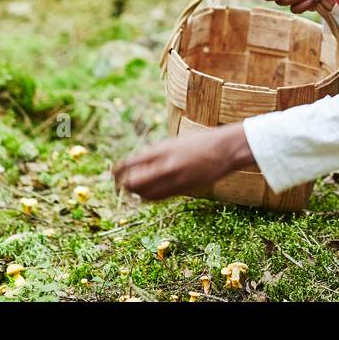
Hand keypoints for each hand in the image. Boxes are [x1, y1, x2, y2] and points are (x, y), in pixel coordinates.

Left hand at [112, 122, 253, 201]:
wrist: (225, 150)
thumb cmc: (199, 142)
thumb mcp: (174, 142)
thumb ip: (156, 153)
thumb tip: (137, 163)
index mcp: (162, 150)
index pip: (131, 163)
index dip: (118, 170)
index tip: (113, 173)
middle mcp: (166, 166)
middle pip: (134, 182)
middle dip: (124, 185)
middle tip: (120, 184)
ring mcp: (175, 179)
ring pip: (146, 193)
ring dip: (137, 193)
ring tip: (133, 190)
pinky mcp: (183, 189)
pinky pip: (160, 197)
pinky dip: (150, 197)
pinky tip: (148, 194)